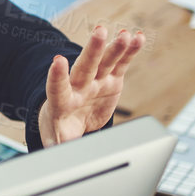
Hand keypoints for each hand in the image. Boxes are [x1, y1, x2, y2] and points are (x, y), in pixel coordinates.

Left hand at [38, 24, 145, 146]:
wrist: (70, 120)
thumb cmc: (61, 129)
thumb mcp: (57, 142)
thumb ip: (58, 148)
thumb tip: (60, 162)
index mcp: (62, 102)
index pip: (58, 88)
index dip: (57, 76)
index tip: (57, 61)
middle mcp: (78, 87)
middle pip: (85, 67)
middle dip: (92, 51)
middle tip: (99, 33)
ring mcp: (95, 81)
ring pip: (104, 61)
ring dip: (114, 47)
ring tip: (125, 34)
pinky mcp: (110, 80)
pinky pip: (120, 63)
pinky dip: (129, 51)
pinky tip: (137, 37)